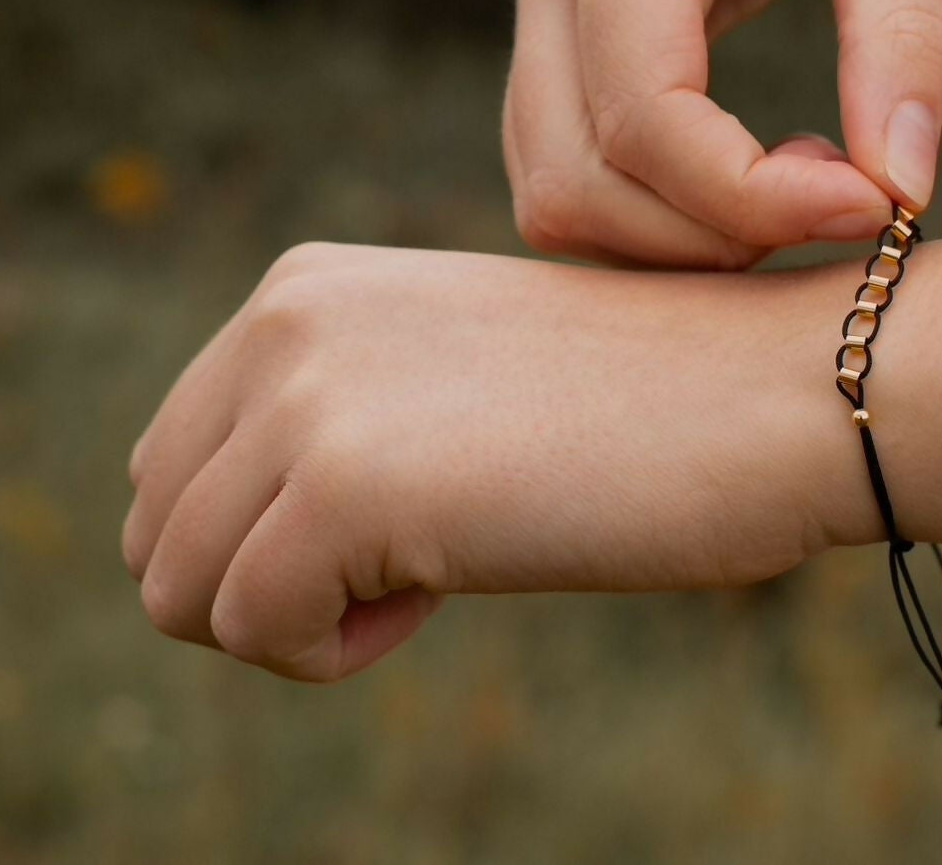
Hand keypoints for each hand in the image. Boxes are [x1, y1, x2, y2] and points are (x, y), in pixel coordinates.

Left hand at [121, 242, 842, 681]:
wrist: (782, 394)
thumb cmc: (654, 406)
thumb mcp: (457, 379)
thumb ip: (337, 418)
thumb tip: (211, 542)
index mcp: (304, 288)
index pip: (173, 463)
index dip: (276, 535)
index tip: (416, 514)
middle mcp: (285, 320)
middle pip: (159, 530)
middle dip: (269, 584)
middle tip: (420, 557)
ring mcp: (307, 397)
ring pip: (179, 589)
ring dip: (300, 620)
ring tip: (436, 570)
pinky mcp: (342, 485)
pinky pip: (250, 630)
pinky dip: (335, 651)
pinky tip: (445, 589)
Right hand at [505, 0, 941, 268]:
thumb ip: (905, 39)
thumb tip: (903, 194)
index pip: (644, 119)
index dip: (755, 197)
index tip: (878, 206)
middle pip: (576, 182)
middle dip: (715, 235)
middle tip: (854, 202)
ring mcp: (544, 5)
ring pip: (560, 195)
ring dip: (684, 237)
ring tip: (817, 180)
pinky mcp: (566, 40)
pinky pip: (577, 172)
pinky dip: (666, 214)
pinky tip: (772, 173)